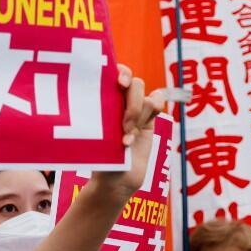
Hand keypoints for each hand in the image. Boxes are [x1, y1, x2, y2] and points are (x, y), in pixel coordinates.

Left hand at [95, 65, 166, 191]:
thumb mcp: (92, 138)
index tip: (119, 83)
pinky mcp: (149, 118)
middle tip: (123, 127)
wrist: (115, 180)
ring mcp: (135, 107)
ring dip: (139, 116)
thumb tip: (95, 105)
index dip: (120, 71)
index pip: (112, 71)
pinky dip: (151, 115)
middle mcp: (118, 98)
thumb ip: (98, 119)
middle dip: (132, 105)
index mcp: (100, 96)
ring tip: (126, 139)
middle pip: (134, 83)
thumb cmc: (97, 159)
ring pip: (147, 97)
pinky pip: (158, 102)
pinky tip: (137, 134)